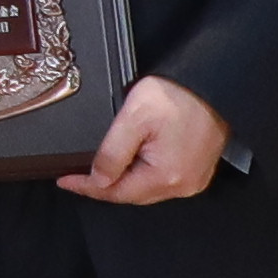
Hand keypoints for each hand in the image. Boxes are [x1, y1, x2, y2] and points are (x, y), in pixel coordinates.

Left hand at [61, 74, 230, 206]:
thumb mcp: (133, 118)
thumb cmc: (178, 95)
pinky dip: (142, 175)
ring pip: (147, 189)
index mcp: (167, 176)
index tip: (65, 181)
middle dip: (103, 185)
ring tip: (100, 167)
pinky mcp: (198, 170)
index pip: (116, 192)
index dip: (87, 187)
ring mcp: (194, 179)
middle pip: (132, 194)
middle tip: (78, 174)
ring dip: (123, 180)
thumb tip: (97, 179)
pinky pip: (163, 180)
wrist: (211, 83)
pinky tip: (130, 163)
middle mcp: (184, 185)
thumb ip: (112, 152)